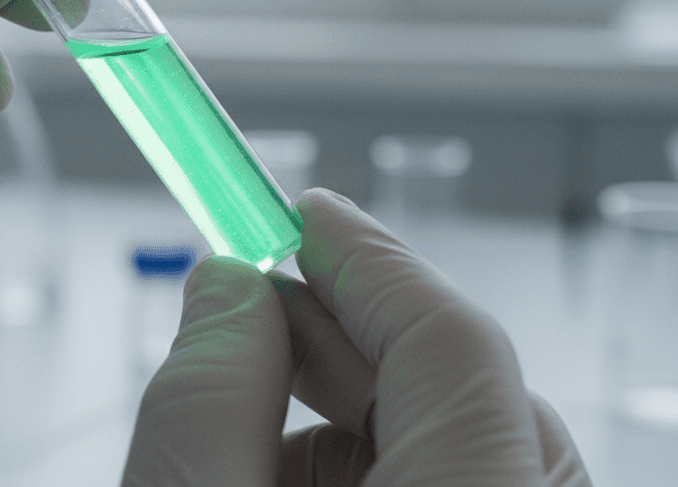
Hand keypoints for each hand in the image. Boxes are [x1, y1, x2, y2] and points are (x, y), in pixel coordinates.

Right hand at [122, 189, 590, 485]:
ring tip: (253, 452)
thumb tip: (229, 288)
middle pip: (469, 394)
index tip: (299, 216)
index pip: (453, 342)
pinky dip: (391, 474)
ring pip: (469, 449)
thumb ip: (207, 399)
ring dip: (363, 424)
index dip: (370, 262)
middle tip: (254, 323)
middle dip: (353, 346)